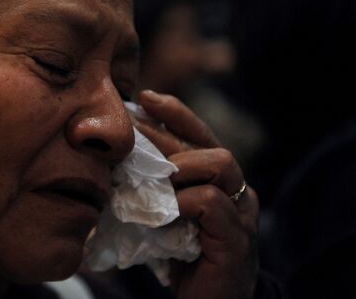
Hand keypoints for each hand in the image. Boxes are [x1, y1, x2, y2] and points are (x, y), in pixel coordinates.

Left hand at [135, 90, 259, 298]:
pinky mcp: (236, 239)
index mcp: (217, 182)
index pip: (200, 136)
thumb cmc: (181, 258)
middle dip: (166, 134)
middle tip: (131, 127)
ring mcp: (241, 214)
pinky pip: (213, 203)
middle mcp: (236, 191)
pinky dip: (186, 201)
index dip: (175, 114)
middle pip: (207, 145)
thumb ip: (153, 190)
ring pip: (221, 164)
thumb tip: (114, 161)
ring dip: (183, 166)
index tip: (145, 98)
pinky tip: (167, 209)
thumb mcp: (164, 215)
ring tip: (156, 178)